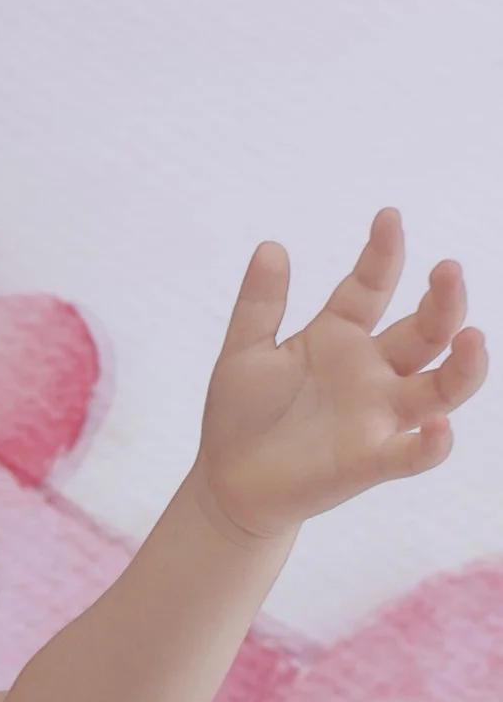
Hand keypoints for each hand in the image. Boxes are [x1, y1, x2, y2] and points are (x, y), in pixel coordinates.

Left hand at [194, 210, 486, 545]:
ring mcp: (376, 415)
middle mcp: (371, 371)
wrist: (227, 483)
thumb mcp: (244, 352)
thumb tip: (270, 246)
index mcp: (340, 336)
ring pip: (439, 388)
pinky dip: (431, 444)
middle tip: (449, 270)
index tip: (388, 217)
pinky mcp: (370, 460)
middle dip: (443, 301)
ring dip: (463, 366)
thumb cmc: (240, 415)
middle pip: (423, 332)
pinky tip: (439, 427)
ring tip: (473, 338)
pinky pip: (412, 453)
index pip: (371, 287)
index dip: (382, 254)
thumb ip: (260, 304)